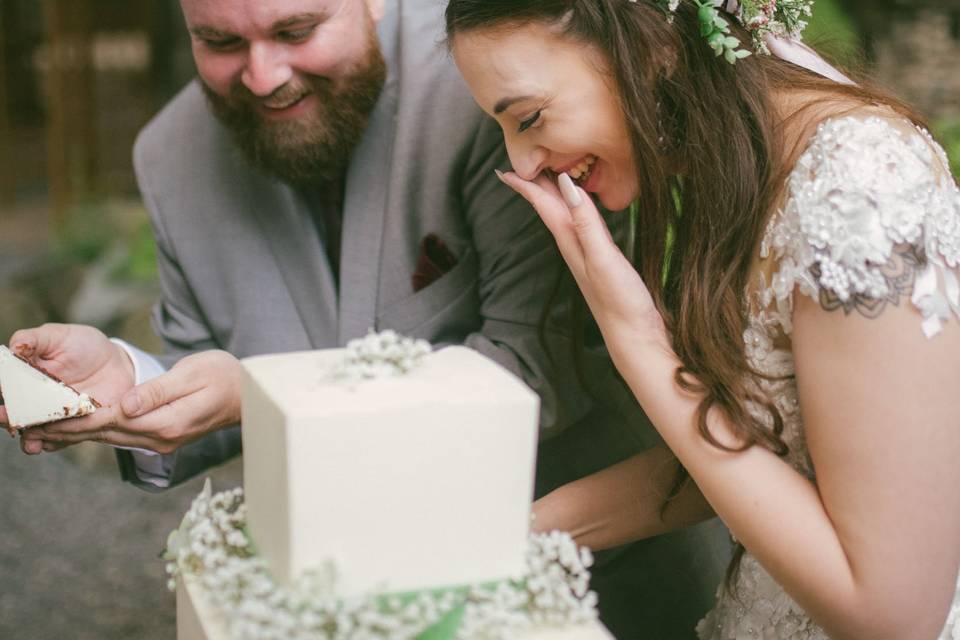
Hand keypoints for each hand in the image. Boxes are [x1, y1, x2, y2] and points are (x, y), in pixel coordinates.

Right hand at [0, 324, 135, 452]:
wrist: (118, 363)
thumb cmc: (83, 345)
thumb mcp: (58, 336)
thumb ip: (34, 340)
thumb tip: (14, 346)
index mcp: (25, 377)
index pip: (7, 386)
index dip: (2, 389)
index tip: (0, 390)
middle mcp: (34, 399)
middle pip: (15, 413)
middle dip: (8, 419)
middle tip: (5, 419)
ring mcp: (53, 415)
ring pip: (35, 431)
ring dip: (29, 438)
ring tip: (30, 442)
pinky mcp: (73, 426)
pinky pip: (61, 439)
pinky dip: (54, 443)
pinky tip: (50, 444)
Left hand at [21, 350, 242, 454]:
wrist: (251, 395)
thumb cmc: (225, 376)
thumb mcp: (193, 374)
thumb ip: (158, 391)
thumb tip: (126, 405)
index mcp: (165, 422)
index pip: (110, 421)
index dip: (74, 418)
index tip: (43, 418)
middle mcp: (160, 437)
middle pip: (104, 434)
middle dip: (65, 431)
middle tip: (26, 430)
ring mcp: (161, 440)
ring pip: (109, 438)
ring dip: (76, 435)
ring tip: (42, 434)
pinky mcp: (162, 436)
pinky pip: (121, 436)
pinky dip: (96, 433)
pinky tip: (78, 431)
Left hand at [496, 170, 667, 359]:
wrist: (634, 335)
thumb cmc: (620, 301)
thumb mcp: (602, 257)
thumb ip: (585, 222)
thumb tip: (566, 184)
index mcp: (570, 241)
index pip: (543, 206)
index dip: (525, 186)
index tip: (504, 168)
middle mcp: (574, 246)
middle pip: (549, 208)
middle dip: (535, 185)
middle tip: (521, 162)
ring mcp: (586, 253)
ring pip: (563, 215)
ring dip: (552, 195)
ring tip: (546, 176)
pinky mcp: (600, 259)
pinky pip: (580, 225)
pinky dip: (576, 209)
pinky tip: (580, 207)